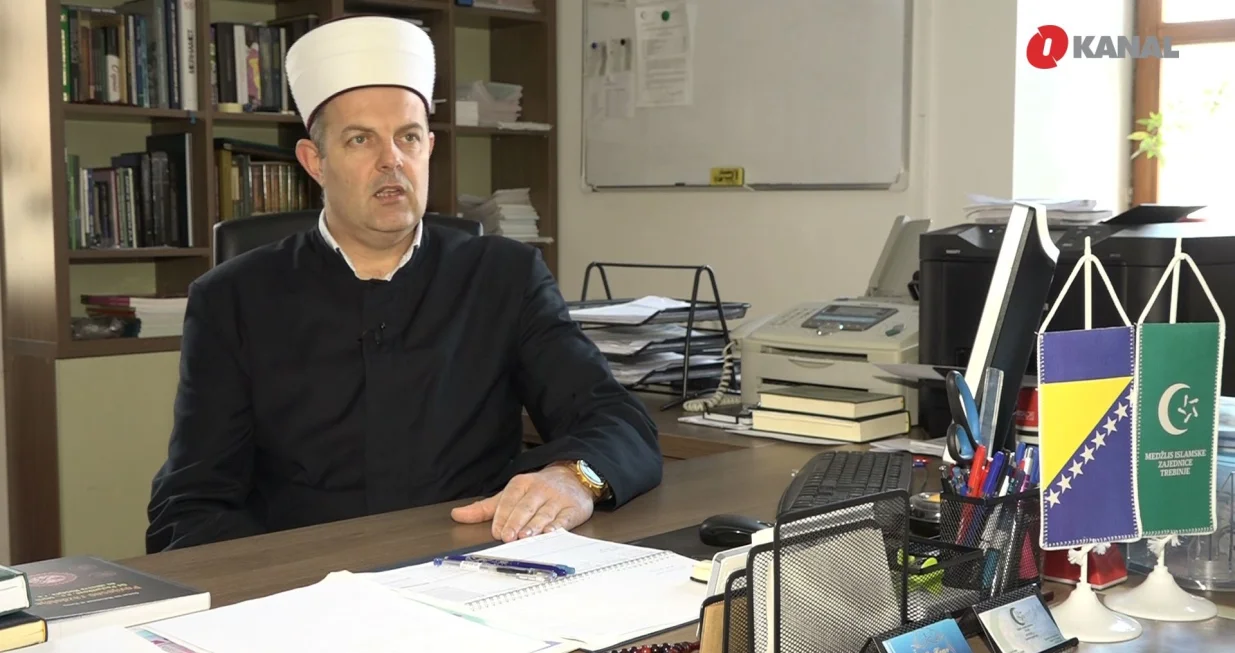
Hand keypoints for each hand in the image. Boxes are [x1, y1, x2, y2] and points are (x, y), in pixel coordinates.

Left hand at [451, 464, 594, 541]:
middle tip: (508, 537)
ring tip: (525, 536)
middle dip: (516, 522)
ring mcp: (557, 499)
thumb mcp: (510, 494)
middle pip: (526, 507)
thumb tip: (457, 515)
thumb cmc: (537, 490)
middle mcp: (540, 490)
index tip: (496, 532)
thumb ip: (485, 508)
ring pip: (544, 513)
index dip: (502, 517)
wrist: (573, 477)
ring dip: (534, 526)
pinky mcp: (573, 509)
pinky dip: (558, 526)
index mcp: (521, 484)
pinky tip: (550, 533)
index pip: (509, 500)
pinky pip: (565, 518)